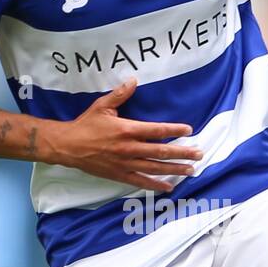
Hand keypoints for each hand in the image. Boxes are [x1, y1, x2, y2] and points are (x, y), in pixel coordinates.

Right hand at [48, 79, 202, 191]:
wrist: (68, 146)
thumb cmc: (86, 125)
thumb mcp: (102, 106)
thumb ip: (120, 94)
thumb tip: (133, 80)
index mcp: (127, 130)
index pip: (157, 130)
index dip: (174, 130)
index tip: (189, 131)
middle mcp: (129, 148)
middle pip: (161, 152)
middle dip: (182, 153)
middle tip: (199, 153)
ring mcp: (125, 164)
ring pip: (155, 168)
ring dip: (175, 169)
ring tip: (191, 170)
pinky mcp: (119, 175)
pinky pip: (141, 181)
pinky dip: (156, 184)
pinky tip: (169, 186)